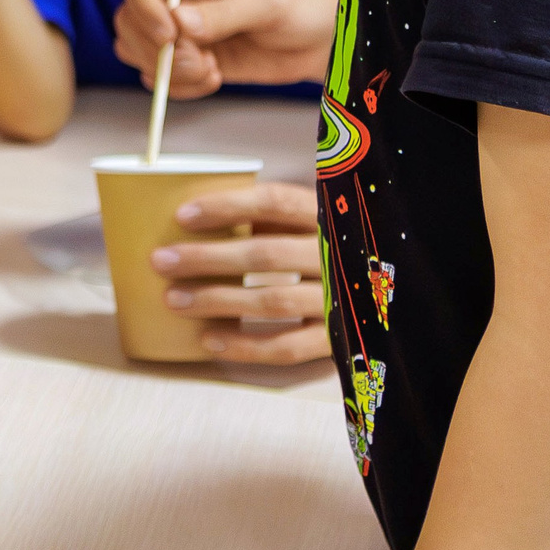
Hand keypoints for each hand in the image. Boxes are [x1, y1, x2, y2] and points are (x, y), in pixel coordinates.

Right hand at [113, 0, 337, 97]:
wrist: (320, 42)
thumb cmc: (303, 4)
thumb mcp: (270, 1)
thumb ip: (226, 12)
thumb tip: (180, 23)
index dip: (142, 3)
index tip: (170, 33)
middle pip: (128, 17)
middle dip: (157, 47)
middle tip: (200, 60)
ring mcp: (178, 28)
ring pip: (134, 48)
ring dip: (166, 70)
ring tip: (211, 70)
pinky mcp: (186, 57)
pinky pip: (156, 75)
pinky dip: (178, 86)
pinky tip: (213, 78)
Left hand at [152, 182, 328, 364]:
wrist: (388, 293)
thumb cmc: (327, 249)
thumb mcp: (307, 222)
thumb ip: (268, 217)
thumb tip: (193, 218)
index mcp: (327, 217)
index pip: (275, 203)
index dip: (227, 206)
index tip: (182, 215)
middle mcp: (337, 257)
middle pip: (266, 255)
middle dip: (207, 258)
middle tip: (161, 261)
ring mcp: (341, 300)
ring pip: (273, 301)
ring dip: (218, 300)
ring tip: (173, 300)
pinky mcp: (338, 340)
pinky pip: (288, 346)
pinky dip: (245, 346)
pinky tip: (209, 340)